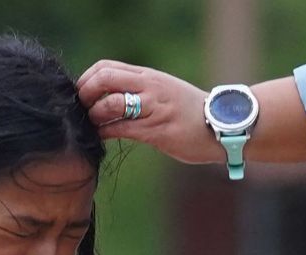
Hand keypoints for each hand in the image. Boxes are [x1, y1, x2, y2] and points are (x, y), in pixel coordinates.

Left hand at [77, 60, 223, 164]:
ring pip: (110, 104)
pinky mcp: (156, 131)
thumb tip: (107, 96)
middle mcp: (149, 87)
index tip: (82, 96)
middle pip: (104, 79)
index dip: (86, 80)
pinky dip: (104, 133)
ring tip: (93, 125)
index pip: (106, 67)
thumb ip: (138, 89)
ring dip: (93, 117)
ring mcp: (153, 108)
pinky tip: (101, 137)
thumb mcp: (163, 90)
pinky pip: (121, 129)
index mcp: (148, 75)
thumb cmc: (189, 112)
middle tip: (82, 110)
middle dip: (85, 95)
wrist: (223, 126)